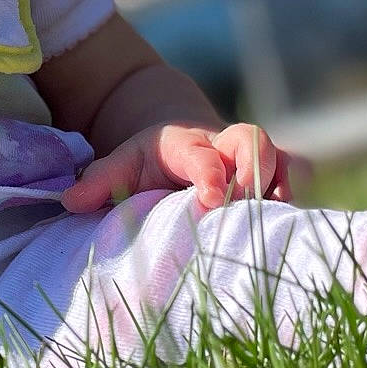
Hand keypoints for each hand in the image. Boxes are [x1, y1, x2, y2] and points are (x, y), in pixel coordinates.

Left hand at [60, 122, 306, 212]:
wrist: (180, 140)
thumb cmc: (147, 162)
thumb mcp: (119, 165)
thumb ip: (98, 181)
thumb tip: (69, 201)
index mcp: (185, 143)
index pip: (201, 154)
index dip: (210, 173)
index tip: (211, 200)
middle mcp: (224, 145)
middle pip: (253, 140)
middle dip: (255, 169)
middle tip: (246, 203)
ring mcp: (254, 160)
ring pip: (285, 158)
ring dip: (284, 184)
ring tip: (275, 213)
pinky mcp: (274, 175)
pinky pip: (297, 178)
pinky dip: (297, 197)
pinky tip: (284, 227)